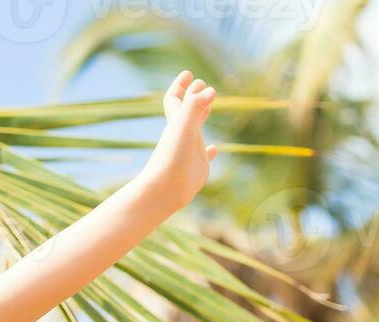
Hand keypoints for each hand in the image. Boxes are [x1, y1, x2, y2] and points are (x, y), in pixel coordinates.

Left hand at [140, 70, 218, 211]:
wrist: (163, 190)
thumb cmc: (171, 158)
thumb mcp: (183, 127)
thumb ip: (194, 107)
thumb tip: (209, 90)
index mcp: (176, 123)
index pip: (176, 98)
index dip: (180, 85)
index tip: (188, 73)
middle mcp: (182, 135)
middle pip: (186, 110)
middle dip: (193, 95)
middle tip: (201, 84)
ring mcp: (190, 150)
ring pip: (196, 129)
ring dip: (201, 117)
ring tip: (209, 107)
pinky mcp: (198, 167)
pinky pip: (204, 155)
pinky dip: (210, 150)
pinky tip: (215, 150)